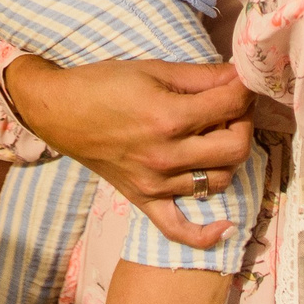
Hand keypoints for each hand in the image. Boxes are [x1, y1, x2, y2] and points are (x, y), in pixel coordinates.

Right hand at [5, 55, 255, 248]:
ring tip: (216, 138)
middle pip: (235, 148)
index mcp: (169, 118)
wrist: (59, 111)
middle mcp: (166, 156)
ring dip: (228, 159)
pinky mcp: (144, 200)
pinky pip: (180, 230)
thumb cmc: (103, 84)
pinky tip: (225, 225)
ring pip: (219, 181)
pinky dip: (207, 234)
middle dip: (243, 122)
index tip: (242, 81)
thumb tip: (239, 75)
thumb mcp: (153, 68)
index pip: (230, 106)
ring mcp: (156, 183)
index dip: (243, 89)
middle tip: (232, 108)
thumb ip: (201, 76)